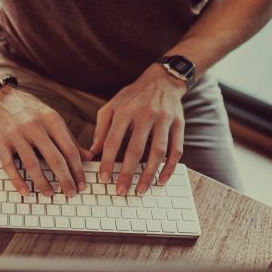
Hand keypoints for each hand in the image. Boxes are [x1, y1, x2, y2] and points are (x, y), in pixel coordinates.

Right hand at [0, 86, 92, 197]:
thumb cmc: (28, 108)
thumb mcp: (51, 117)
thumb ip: (69, 137)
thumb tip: (88, 156)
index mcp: (51, 119)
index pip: (69, 149)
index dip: (78, 170)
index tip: (82, 184)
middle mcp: (35, 126)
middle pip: (54, 159)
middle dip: (65, 180)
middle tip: (71, 194)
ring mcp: (16, 134)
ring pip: (32, 164)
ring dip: (42, 183)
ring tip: (49, 194)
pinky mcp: (1, 141)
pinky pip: (9, 165)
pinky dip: (17, 181)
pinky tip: (25, 191)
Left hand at [90, 64, 186, 194]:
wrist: (162, 80)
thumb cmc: (132, 97)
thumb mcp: (111, 107)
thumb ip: (101, 129)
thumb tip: (92, 152)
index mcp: (125, 111)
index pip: (113, 140)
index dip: (107, 161)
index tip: (104, 178)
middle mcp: (145, 115)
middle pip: (135, 149)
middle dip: (127, 173)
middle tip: (121, 191)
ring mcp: (164, 120)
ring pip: (157, 152)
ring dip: (149, 174)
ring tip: (140, 190)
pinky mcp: (179, 125)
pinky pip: (176, 150)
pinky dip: (170, 167)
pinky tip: (162, 180)